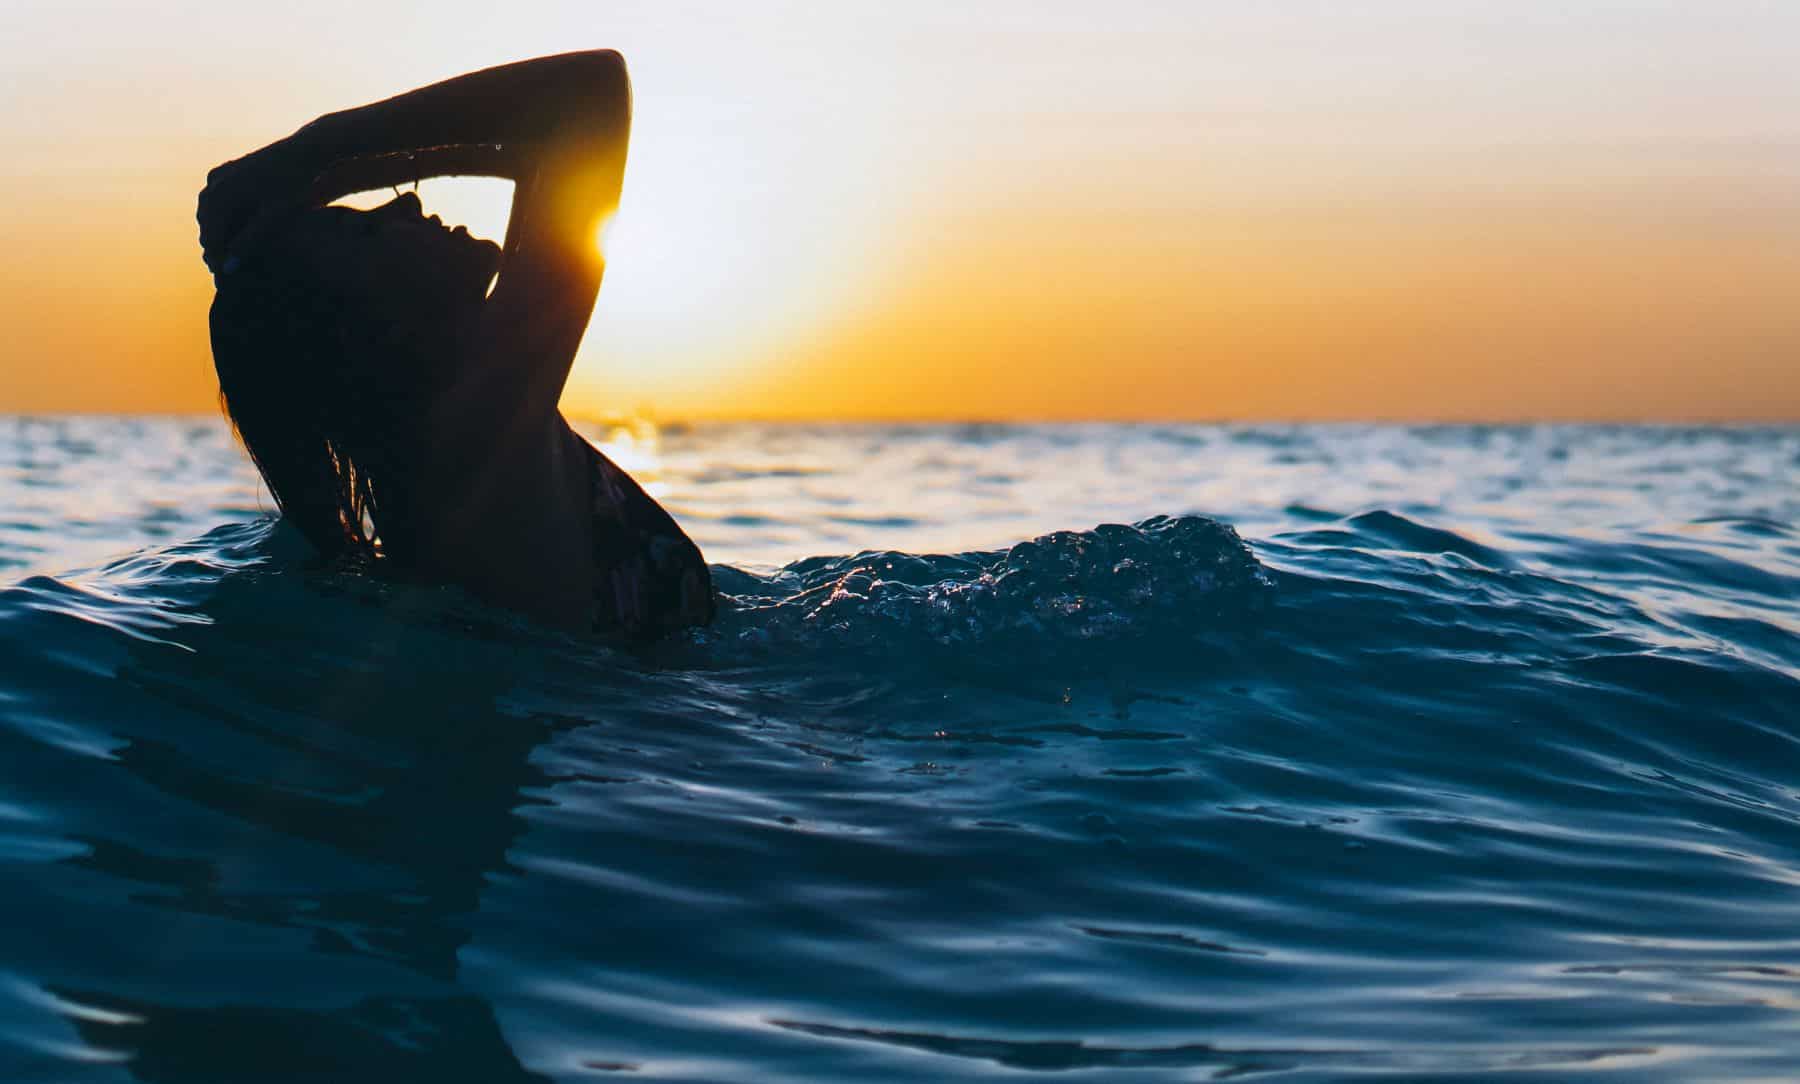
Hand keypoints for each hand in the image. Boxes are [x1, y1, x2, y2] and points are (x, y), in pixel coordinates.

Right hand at [197, 126, 324, 274]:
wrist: (305, 150)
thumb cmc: (293, 184)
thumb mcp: (273, 216)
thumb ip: (249, 241)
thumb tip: (227, 268)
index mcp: (222, 193)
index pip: (211, 235)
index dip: (217, 259)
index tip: (223, 280)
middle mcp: (215, 182)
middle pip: (207, 224)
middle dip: (215, 248)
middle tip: (223, 273)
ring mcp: (219, 175)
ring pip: (210, 213)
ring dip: (217, 234)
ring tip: (228, 257)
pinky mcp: (228, 172)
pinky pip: (218, 201)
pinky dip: (223, 219)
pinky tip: (234, 234)